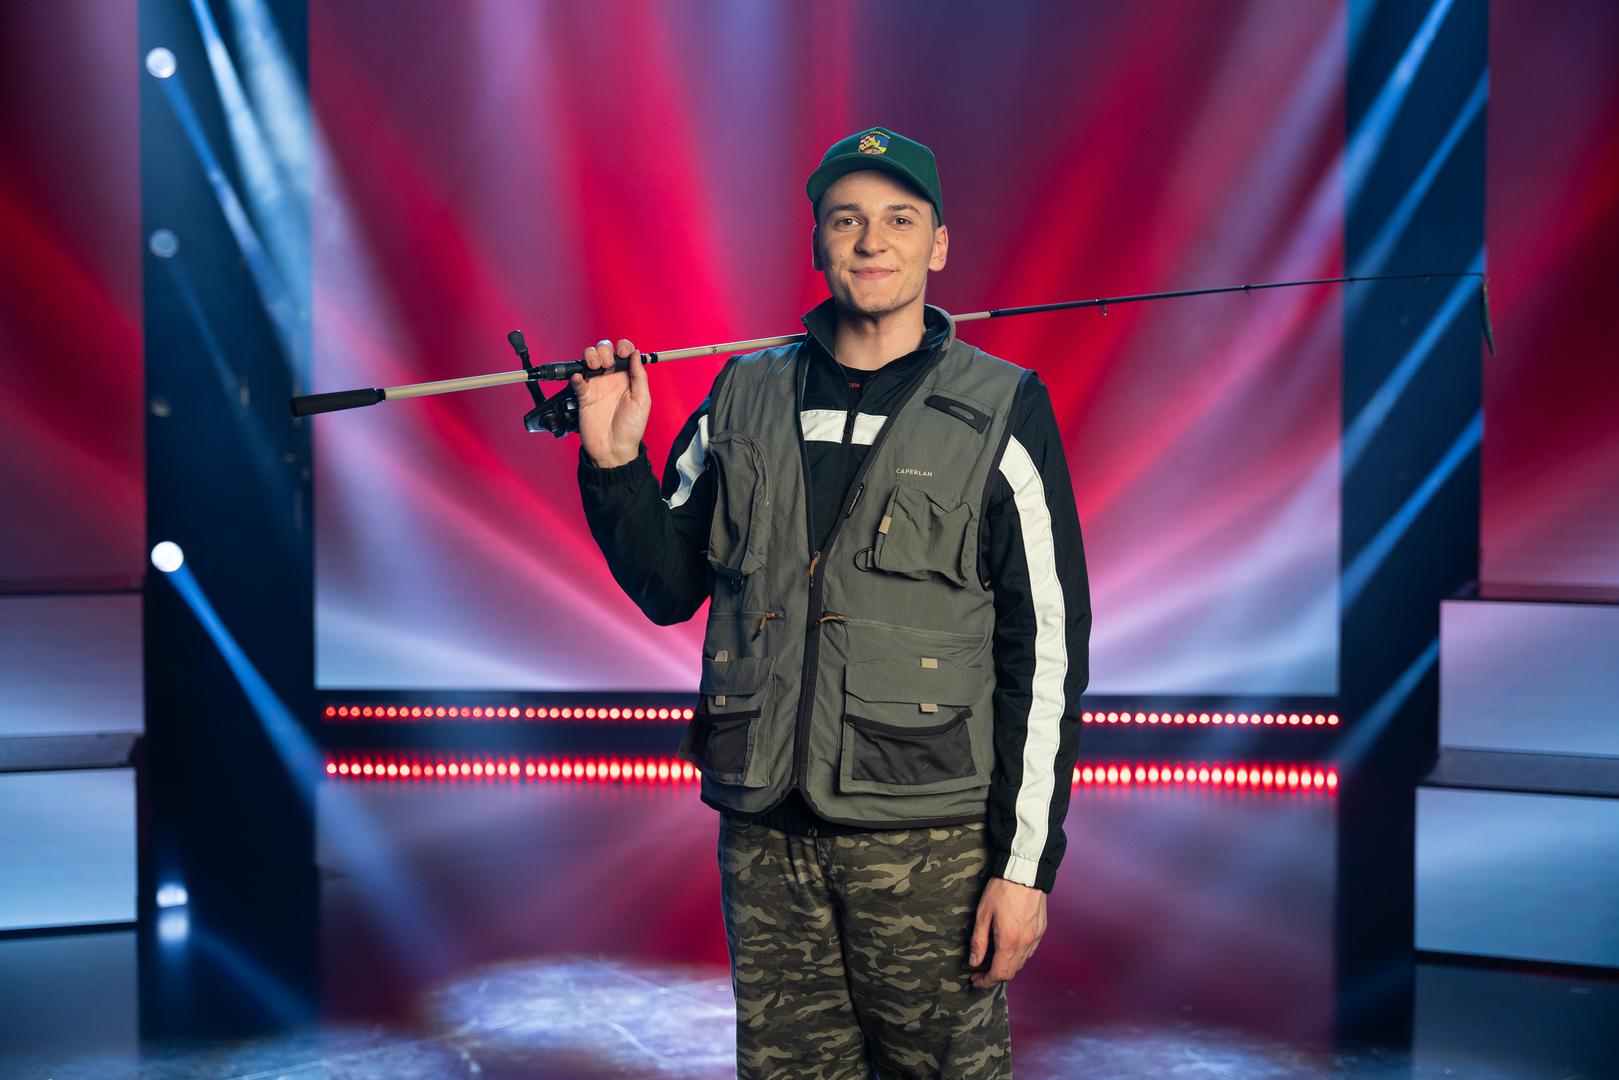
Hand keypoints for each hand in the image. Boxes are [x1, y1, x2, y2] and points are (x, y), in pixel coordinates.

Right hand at [572, 338, 649, 467]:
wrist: (613, 450)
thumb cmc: (631, 429)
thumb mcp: (642, 401)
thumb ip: (639, 376)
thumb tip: (636, 354)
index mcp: (628, 378)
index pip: (624, 353)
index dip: (623, 347)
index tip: (622, 352)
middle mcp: (612, 379)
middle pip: (604, 352)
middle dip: (604, 350)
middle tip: (607, 364)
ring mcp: (597, 386)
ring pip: (589, 360)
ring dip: (590, 357)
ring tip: (595, 368)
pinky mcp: (584, 396)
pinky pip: (577, 380)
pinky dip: (576, 375)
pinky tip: (580, 379)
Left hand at [968, 876, 1046, 988]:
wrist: (1025, 872)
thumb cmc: (1002, 890)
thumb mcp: (983, 914)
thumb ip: (978, 941)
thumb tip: (974, 962)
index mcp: (1009, 942)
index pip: (999, 974)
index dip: (985, 981)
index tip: (975, 980)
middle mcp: (1025, 943)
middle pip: (1011, 972)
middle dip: (994, 977)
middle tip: (980, 973)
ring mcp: (1035, 938)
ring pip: (1021, 963)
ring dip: (1007, 967)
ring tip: (992, 961)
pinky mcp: (1041, 930)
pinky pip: (1030, 952)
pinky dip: (1018, 956)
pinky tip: (1008, 948)